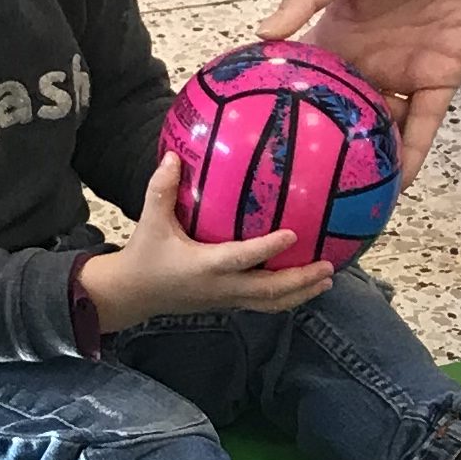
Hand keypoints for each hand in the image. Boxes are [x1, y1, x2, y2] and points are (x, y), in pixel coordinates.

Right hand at [82, 157, 334, 331]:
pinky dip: (285, 298)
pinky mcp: (227, 304)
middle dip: (301, 280)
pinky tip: (303, 287)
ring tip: (327, 282)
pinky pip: (261, 305)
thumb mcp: (150, 221)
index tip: (294, 234)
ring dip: (300, 294)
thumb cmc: (144, 256)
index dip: (269, 247)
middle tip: (328, 267)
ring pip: (270, 303)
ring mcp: (226, 299)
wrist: (132, 294)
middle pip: (269, 290)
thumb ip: (162, 189)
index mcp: (206, 266)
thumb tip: (173, 154)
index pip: (243, 257)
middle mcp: (222, 286)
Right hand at [262, 0, 460, 185]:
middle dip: (325, 146)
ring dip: (367, 160)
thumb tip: (263, 33)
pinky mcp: (441, 80)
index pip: (307, 77)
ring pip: (382, 128)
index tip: (260, 137)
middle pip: (342, 113)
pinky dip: (410, 157)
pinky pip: (423, 127)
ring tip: (346, 198)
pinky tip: (395, 187)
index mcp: (339, 35)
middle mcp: (368, 61)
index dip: (286, 105)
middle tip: (299, 184)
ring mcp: (404, 74)